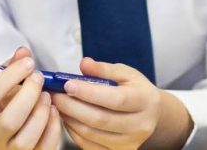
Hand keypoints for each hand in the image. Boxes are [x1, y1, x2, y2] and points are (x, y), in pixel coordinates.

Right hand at [0, 47, 63, 149]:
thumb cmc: (0, 106)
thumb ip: (10, 68)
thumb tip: (23, 52)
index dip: (10, 76)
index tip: (28, 62)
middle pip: (9, 121)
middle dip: (29, 95)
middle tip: (38, 77)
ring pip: (27, 138)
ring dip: (41, 112)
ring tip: (47, 95)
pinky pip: (44, 146)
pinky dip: (53, 126)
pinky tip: (54, 110)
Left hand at [52, 58, 191, 149]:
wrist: (150, 114)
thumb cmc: (135, 90)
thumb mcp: (125, 73)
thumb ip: (104, 69)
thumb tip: (84, 64)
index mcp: (145, 101)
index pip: (115, 99)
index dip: (89, 93)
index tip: (67, 84)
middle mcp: (140, 126)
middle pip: (101, 119)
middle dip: (73, 106)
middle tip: (55, 94)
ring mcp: (129, 143)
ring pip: (92, 134)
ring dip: (70, 119)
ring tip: (58, 104)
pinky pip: (89, 145)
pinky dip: (73, 131)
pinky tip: (68, 118)